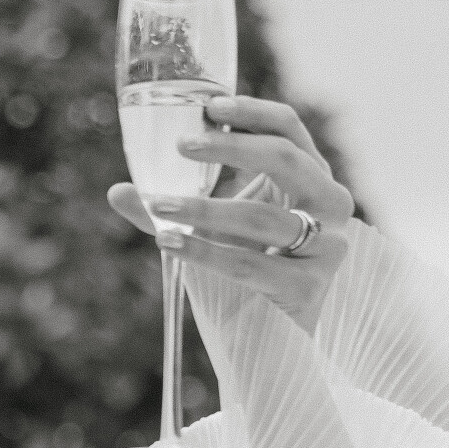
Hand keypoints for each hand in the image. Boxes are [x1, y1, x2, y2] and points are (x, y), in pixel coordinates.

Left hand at [107, 95, 353, 334]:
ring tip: (160, 205)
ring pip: (262, 217)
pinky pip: (249, 265)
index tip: (208, 107)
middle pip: (285, 159)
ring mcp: (327, 245)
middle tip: (181, 145)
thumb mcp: (218, 229)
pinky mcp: (308, 286)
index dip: (252, 113)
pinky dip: (204, 253)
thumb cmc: (252, 273)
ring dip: (204, 208)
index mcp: (312, 179)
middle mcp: (331, 203)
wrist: (281, 340)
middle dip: (230, 147)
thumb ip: (177, 208)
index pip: (290, 129)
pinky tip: (169, 243)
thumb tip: (118, 191)